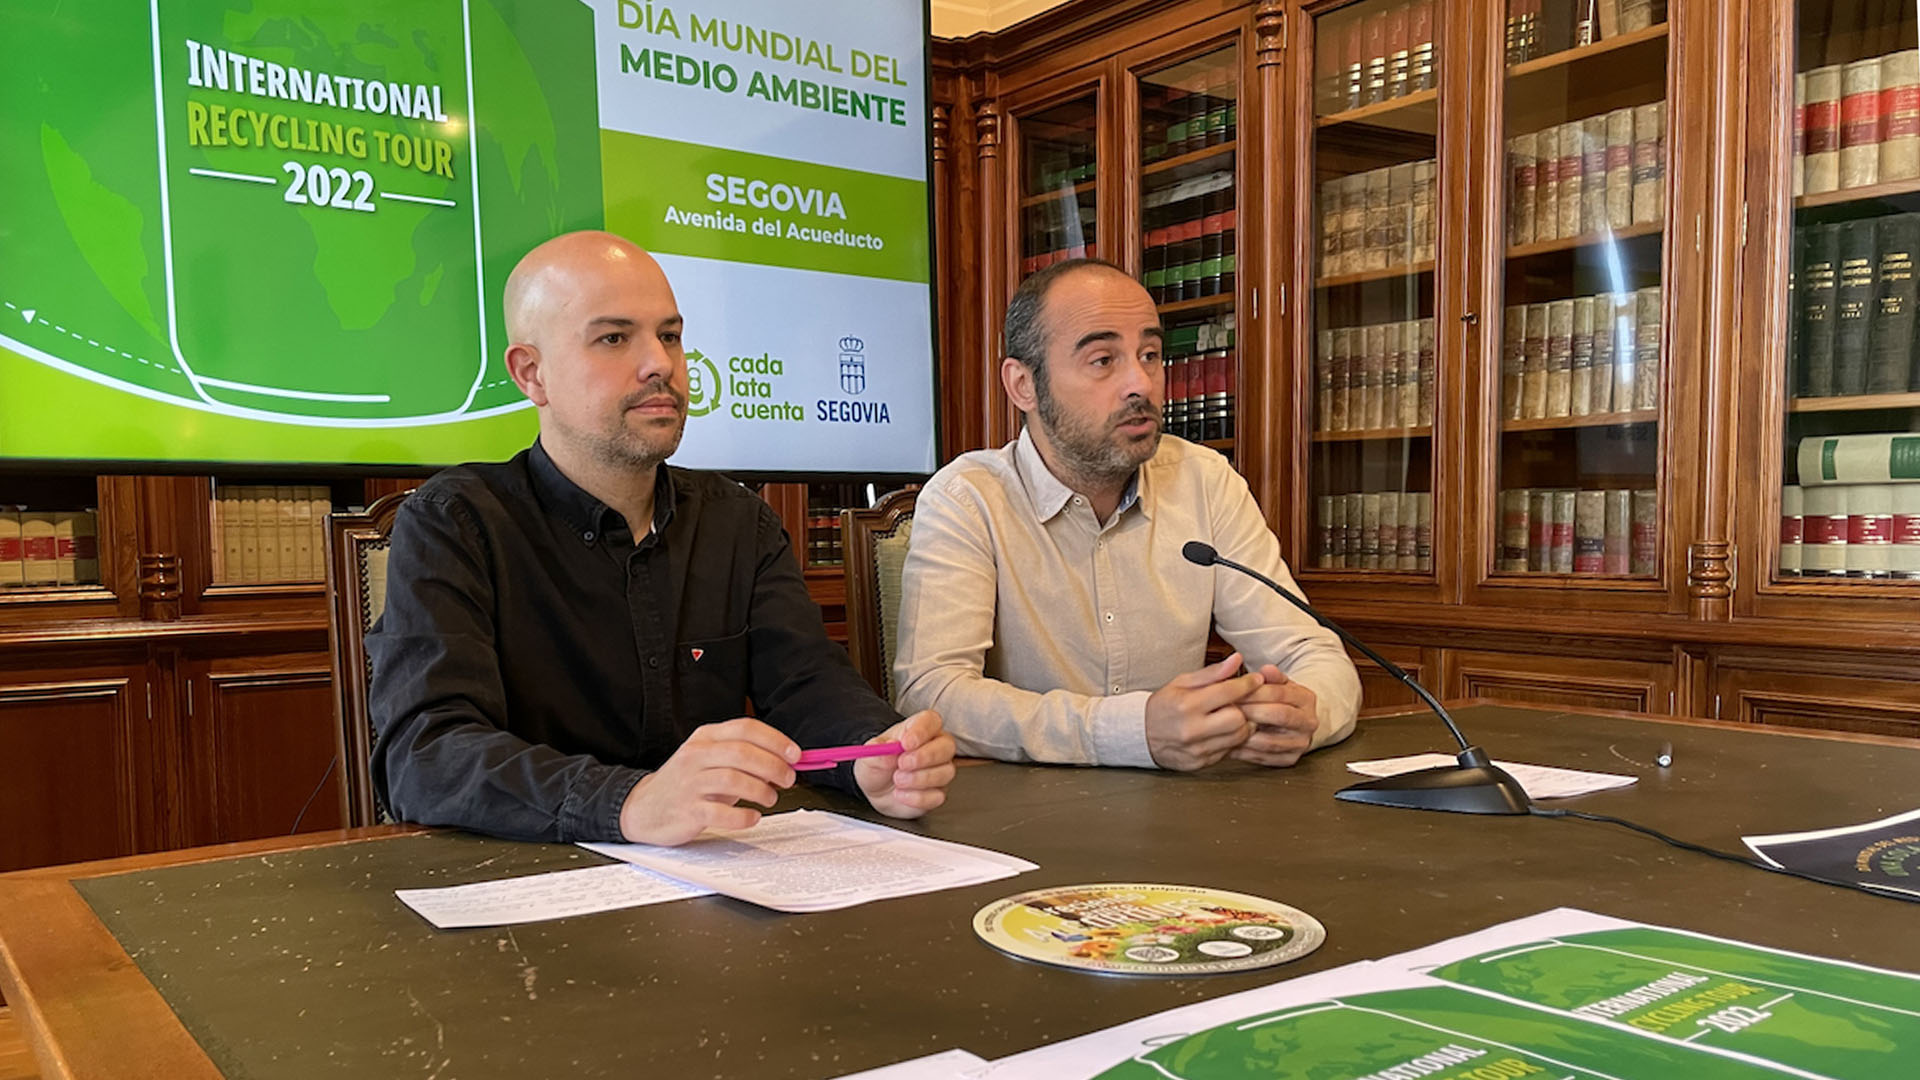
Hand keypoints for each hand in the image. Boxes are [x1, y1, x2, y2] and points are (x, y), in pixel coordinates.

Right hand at [618, 718, 797, 844]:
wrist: (644, 808)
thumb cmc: (686, 783)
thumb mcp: (710, 760)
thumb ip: (743, 757)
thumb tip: (784, 762)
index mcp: (705, 737)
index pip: (745, 728)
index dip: (775, 740)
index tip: (795, 754)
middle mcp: (696, 756)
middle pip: (743, 753)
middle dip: (773, 766)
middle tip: (788, 779)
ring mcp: (690, 783)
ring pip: (734, 779)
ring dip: (761, 790)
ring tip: (770, 798)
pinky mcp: (687, 811)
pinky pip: (721, 813)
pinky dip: (743, 816)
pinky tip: (752, 817)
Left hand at [856, 710, 956, 818]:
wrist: (876, 789)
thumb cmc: (879, 764)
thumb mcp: (869, 755)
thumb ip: (877, 752)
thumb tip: (889, 750)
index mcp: (920, 728)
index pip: (931, 721)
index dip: (921, 731)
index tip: (905, 743)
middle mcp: (935, 747)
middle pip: (947, 746)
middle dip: (925, 756)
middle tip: (902, 764)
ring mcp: (940, 770)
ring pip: (945, 772)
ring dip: (918, 779)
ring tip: (897, 780)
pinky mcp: (939, 792)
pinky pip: (938, 795)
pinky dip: (917, 798)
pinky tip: (901, 794)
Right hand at [1145, 653, 1263, 770]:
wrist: (1140, 735)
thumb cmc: (1163, 705)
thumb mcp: (1182, 682)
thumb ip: (1212, 673)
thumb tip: (1237, 659)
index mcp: (1187, 704)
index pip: (1228, 692)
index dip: (1247, 684)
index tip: (1255, 679)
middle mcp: (1192, 729)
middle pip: (1238, 718)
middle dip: (1243, 708)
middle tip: (1239, 703)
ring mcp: (1197, 749)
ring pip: (1238, 737)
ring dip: (1241, 726)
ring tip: (1231, 717)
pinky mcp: (1200, 763)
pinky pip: (1228, 751)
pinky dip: (1230, 740)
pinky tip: (1221, 731)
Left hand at [1230, 665, 1319, 766]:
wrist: (1293, 722)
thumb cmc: (1279, 700)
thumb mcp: (1277, 683)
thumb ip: (1271, 676)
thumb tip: (1266, 669)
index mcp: (1307, 699)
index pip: (1280, 693)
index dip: (1255, 691)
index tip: (1233, 690)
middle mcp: (1308, 723)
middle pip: (1278, 715)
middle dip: (1250, 710)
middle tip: (1227, 707)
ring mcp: (1301, 744)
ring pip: (1270, 741)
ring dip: (1245, 734)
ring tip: (1224, 725)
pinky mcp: (1289, 760)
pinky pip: (1263, 758)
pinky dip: (1244, 751)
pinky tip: (1227, 742)